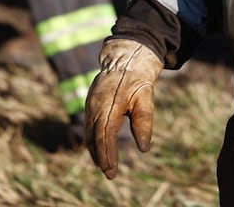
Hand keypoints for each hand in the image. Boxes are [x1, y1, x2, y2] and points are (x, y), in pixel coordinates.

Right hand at [85, 39, 162, 179]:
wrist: (125, 59)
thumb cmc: (137, 80)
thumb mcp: (145, 99)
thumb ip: (144, 122)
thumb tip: (144, 148)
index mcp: (109, 104)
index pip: (105, 135)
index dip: (107, 154)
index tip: (112, 170)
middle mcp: (95, 105)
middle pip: (94, 137)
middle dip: (101, 157)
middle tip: (109, 174)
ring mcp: (90, 104)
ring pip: (89, 133)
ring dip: (95, 151)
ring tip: (104, 167)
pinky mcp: (90, 103)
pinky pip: (88, 126)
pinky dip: (93, 140)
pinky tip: (99, 150)